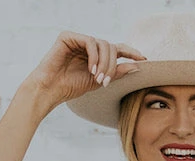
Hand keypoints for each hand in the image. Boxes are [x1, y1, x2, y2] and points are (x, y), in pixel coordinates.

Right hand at [24, 31, 146, 109]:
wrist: (51, 89)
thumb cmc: (71, 87)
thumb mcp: (99, 81)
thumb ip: (117, 73)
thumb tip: (137, 66)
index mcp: (95, 55)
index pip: (116, 49)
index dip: (130, 52)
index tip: (143, 59)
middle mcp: (88, 45)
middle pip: (111, 47)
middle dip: (112, 65)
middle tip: (105, 82)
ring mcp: (78, 39)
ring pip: (102, 44)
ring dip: (104, 63)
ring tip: (97, 78)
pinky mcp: (68, 36)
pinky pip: (90, 41)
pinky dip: (94, 56)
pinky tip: (91, 69)